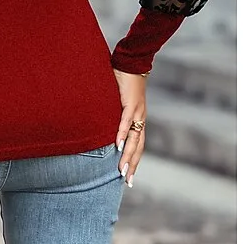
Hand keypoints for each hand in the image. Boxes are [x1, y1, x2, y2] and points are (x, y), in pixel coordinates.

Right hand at [112, 68, 146, 187]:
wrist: (132, 62)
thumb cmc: (124, 79)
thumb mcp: (120, 99)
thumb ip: (115, 110)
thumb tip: (102, 119)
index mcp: (138, 119)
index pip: (139, 144)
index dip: (135, 160)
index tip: (130, 175)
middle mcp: (140, 118)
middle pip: (138, 146)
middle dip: (133, 164)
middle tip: (127, 181)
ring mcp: (137, 111)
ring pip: (134, 138)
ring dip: (128, 155)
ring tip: (122, 170)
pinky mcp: (130, 103)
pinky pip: (126, 122)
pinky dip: (122, 134)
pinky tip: (117, 145)